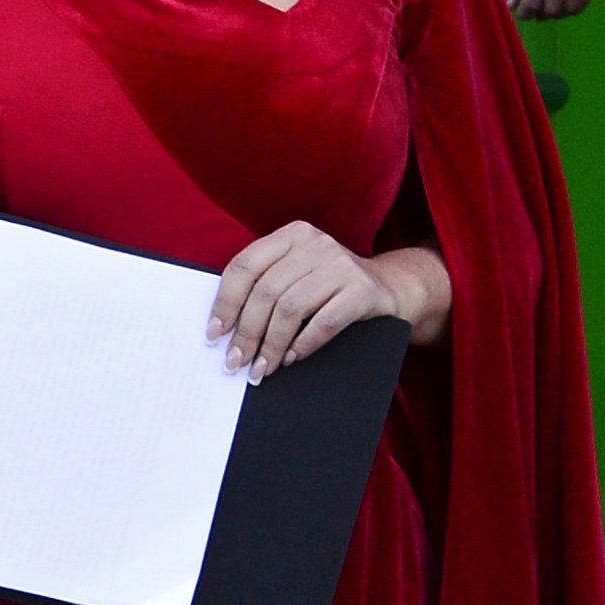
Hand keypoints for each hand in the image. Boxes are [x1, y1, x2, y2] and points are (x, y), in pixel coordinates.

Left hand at [212, 222, 424, 378]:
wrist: (390, 288)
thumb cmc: (329, 288)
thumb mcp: (296, 274)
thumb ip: (265, 286)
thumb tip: (223, 330)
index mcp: (292, 235)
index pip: (245, 266)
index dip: (225, 302)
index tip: (214, 334)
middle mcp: (317, 243)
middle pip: (267, 291)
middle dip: (247, 333)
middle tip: (236, 362)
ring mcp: (342, 264)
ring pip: (291, 308)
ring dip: (272, 345)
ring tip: (262, 368)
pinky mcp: (363, 289)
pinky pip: (325, 322)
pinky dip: (303, 344)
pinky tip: (292, 358)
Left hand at [506, 0, 596, 20]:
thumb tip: (512, 4)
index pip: (532, 3)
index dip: (524, 13)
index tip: (521, 10)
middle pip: (551, 9)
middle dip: (540, 14)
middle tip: (535, 7)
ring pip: (570, 7)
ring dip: (558, 12)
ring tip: (550, 4)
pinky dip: (575, 6)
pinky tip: (566, 0)